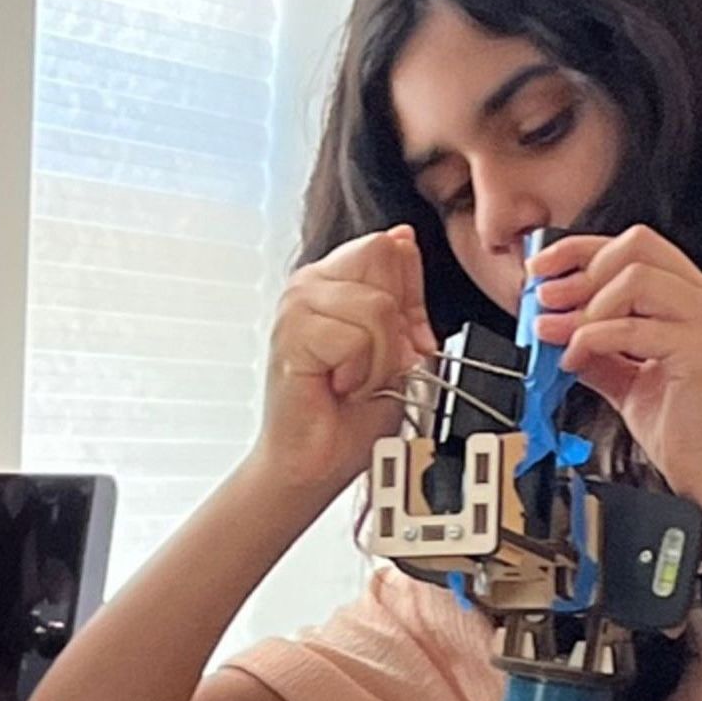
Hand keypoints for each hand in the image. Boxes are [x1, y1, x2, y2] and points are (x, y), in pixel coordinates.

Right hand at [251, 225, 438, 492]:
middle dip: (398, 326)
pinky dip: (361, 373)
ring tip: (356, 380)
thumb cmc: (352, 413)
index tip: (404, 341)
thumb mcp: (398, 344)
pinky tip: (340, 387)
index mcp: (336, 279)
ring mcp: (297, 306)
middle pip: (383, 260)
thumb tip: (404, 239)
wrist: (321, 461)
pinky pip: (355, 338)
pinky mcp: (291, 334)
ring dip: (381, 359)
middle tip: (376, 365)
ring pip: (376, 306)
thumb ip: (402, 294)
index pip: (388, 246)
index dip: (410, 297)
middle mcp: (311, 284)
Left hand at [529, 225, 701, 501]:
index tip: (542, 269)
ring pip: (635, 276)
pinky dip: (592, 338)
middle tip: (546, 299)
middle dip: (580, 268)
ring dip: (585, 305)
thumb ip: (599, 352)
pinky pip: (632, 327)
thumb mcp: (630, 383)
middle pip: (637, 246)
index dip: (581, 250)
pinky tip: (574, 358)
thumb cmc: (689, 434)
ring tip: (560, 334)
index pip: (636, 247)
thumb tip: (556, 330)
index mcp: (693, 302)